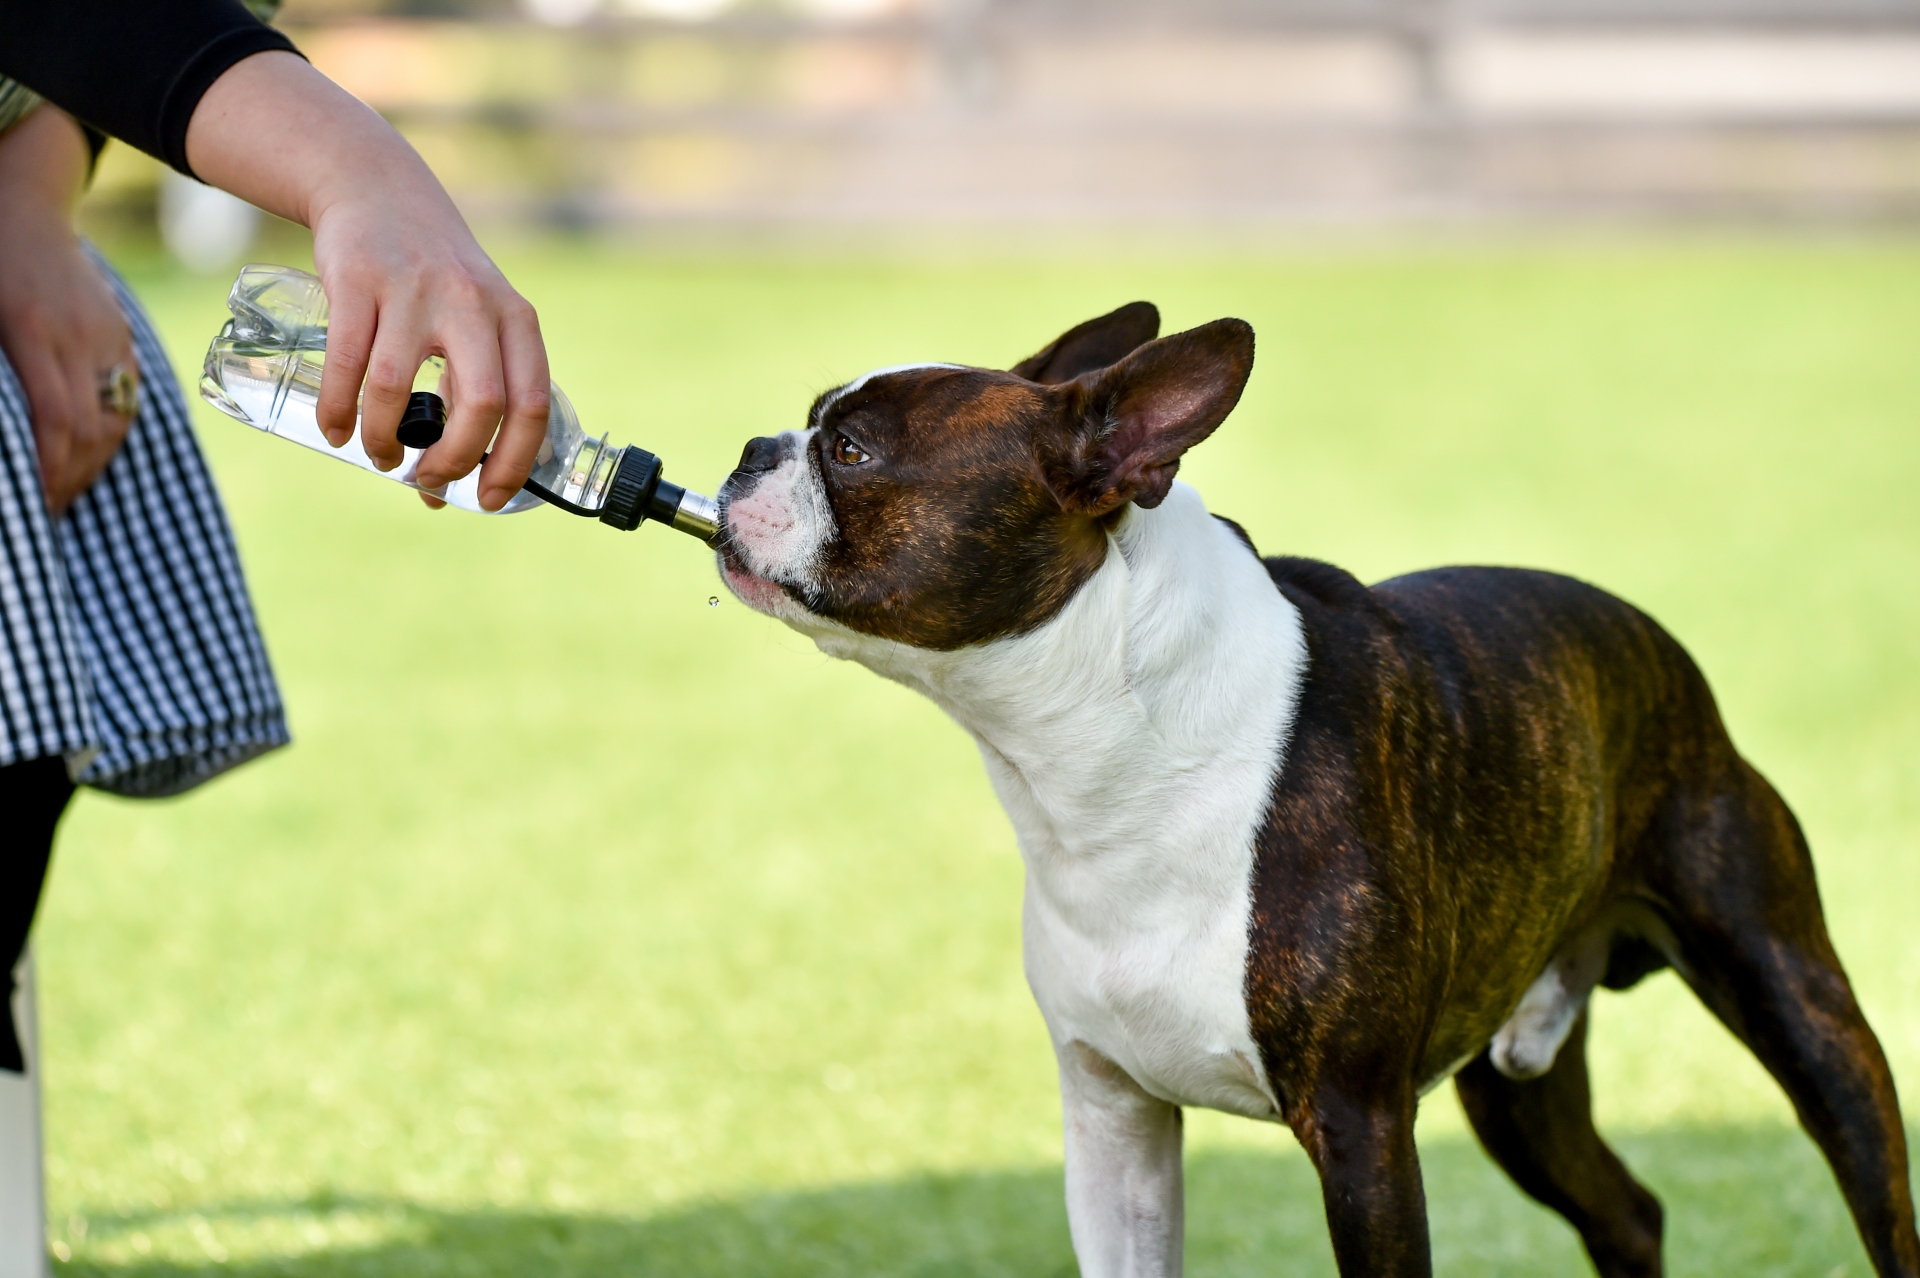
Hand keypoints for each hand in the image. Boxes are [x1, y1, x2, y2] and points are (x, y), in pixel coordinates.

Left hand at [0, 107, 136, 515]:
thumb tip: (1, 431)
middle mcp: (79, 336)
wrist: (23, 202)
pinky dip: (109, 435)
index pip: (57, 419)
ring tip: (66, 491)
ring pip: (116, 418)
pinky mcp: (120, 335)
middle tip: (46, 512)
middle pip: (92, 428)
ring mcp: (107, 335)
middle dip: (71, 479)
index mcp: (33, 330)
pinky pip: (125, 398)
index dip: (50, 468)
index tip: (37, 503)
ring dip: (93, 464)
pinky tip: (87, 454)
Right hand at [186, 52, 548, 512]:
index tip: (489, 499)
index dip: (514, 462)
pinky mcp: (358, 279)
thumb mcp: (479, 320)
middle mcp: (472, 303)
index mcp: (515, 319)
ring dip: (387, 439)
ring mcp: (414, 289)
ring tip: (382, 456)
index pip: (532, 404)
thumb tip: (448, 486)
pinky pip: (346, 362)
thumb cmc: (434, 280)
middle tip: (429, 481)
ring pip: (401, 387)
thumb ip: (476, 390)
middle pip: (481, 403)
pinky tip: (337, 431)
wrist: (379, 191)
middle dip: (454, 459)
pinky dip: (340, 410)